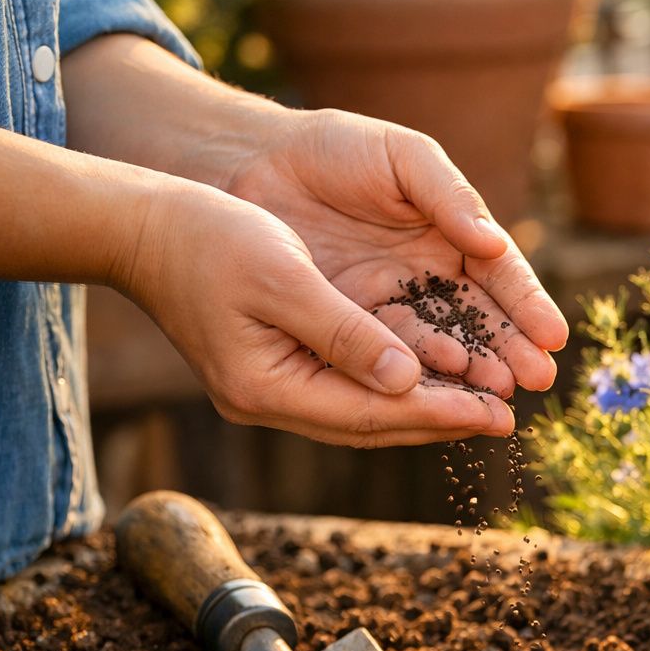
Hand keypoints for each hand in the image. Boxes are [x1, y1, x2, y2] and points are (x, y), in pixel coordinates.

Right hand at [120, 178, 518, 446]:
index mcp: (266, 387)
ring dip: (425, 407)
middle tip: (508, 418)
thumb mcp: (282, 276)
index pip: (372, 416)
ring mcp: (271, 388)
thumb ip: (343, 331)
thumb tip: (407, 379)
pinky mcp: (276, 367)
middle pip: (373, 425)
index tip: (498, 414)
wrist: (141, 225)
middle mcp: (270, 400)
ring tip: (484, 404)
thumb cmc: (207, 237)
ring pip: (364, 411)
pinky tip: (434, 377)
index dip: (440, 415)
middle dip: (442, 421)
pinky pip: (349, 387)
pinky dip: (395, 384)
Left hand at [222, 108, 568, 398]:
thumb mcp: (402, 157)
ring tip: (497, 394)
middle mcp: (429, 279)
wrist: (252, 164)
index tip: (552, 336)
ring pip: (438, 347)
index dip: (528, 307)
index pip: (501, 277)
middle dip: (510, 351)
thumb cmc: (335, 149)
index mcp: (454, 235)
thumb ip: (449, 196)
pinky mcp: (348, 329)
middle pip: (479, 321)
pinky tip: (437, 393)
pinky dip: (412, 377)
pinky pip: (384, 357)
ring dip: (470, 372)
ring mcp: (389, 308)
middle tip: (537, 380)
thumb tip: (493, 243)